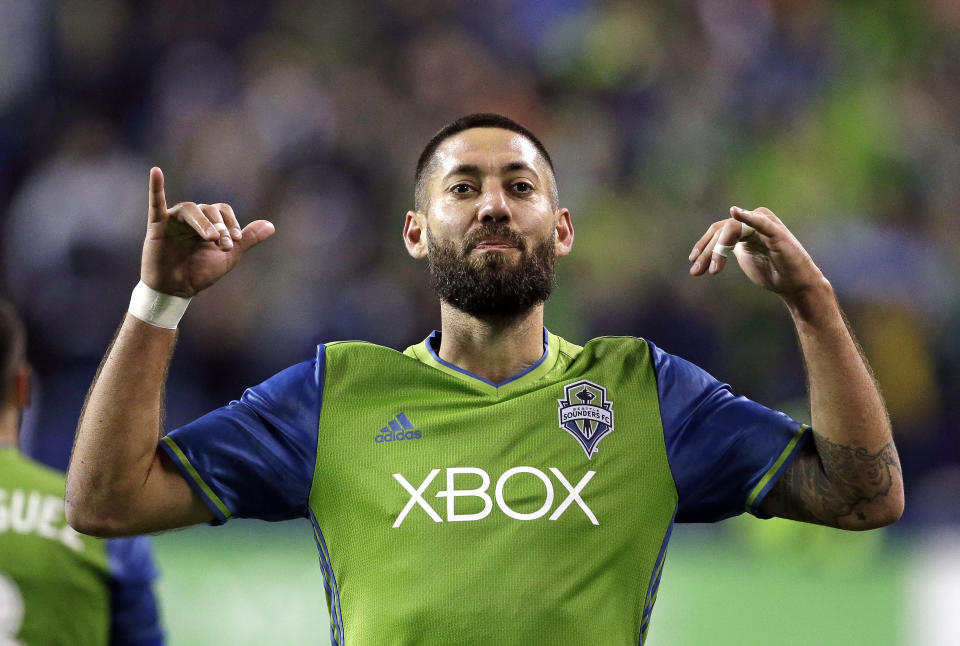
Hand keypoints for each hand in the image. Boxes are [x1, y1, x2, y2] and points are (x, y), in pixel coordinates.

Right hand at [141, 167, 274, 296]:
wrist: (177, 290)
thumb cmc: (201, 272)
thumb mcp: (229, 256)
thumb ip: (248, 239)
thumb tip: (271, 225)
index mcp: (208, 222)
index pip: (222, 210)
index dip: (231, 223)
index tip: (236, 241)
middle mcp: (192, 218)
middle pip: (208, 209)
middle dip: (220, 226)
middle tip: (224, 244)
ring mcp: (173, 221)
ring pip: (190, 209)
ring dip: (203, 222)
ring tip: (211, 238)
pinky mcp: (157, 226)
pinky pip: (155, 203)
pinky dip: (156, 187)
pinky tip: (156, 172)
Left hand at [688, 206, 826, 299]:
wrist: (796, 286)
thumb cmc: (773, 272)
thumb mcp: (746, 259)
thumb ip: (729, 250)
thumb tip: (706, 254)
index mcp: (746, 227)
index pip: (718, 230)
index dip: (703, 245)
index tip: (692, 262)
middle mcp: (754, 221)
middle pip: (721, 230)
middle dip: (707, 251)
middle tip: (696, 271)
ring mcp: (766, 225)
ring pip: (732, 229)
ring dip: (718, 249)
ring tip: (713, 270)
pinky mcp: (776, 233)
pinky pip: (760, 222)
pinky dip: (748, 217)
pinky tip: (736, 212)